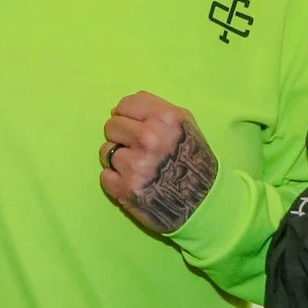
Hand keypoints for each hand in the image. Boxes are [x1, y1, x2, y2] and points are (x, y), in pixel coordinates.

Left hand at [100, 92, 218, 234]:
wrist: (203, 201)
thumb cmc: (193, 159)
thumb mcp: (185, 124)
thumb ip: (154, 110)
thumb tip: (117, 110)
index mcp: (166, 118)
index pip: (125, 105)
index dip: (127, 115)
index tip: (134, 126)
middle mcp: (149, 138)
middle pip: (112, 126)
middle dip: (121, 136)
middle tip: (136, 148)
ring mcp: (136, 165)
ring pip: (106, 151)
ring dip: (118, 159)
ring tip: (137, 167)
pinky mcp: (125, 189)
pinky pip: (105, 175)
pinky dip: (116, 179)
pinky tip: (133, 181)